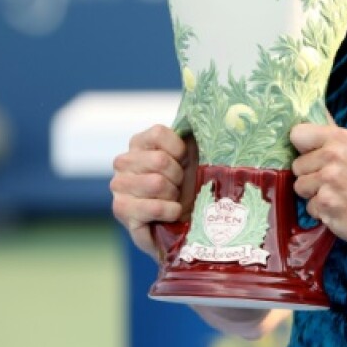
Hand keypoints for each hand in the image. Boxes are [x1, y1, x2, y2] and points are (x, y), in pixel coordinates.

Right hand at [110, 124, 196, 258]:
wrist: (180, 225)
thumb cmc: (188, 187)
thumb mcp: (194, 160)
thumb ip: (196, 140)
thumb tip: (228, 120)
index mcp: (141, 143)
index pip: (159, 133)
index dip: (179, 150)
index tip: (186, 161)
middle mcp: (124, 161)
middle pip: (159, 160)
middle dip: (179, 177)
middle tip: (181, 186)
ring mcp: (119, 185)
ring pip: (156, 183)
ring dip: (174, 196)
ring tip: (175, 200)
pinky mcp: (121, 210)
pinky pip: (153, 207)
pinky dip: (170, 211)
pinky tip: (172, 213)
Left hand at [290, 122, 346, 250]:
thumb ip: (332, 133)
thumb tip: (315, 108)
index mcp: (340, 137)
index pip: (297, 134)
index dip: (303, 148)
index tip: (315, 155)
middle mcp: (333, 155)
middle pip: (296, 165)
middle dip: (310, 175)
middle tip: (334, 180)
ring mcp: (329, 180)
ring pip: (299, 187)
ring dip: (314, 194)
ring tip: (336, 194)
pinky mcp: (326, 203)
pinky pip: (308, 207)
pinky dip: (321, 211)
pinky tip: (338, 208)